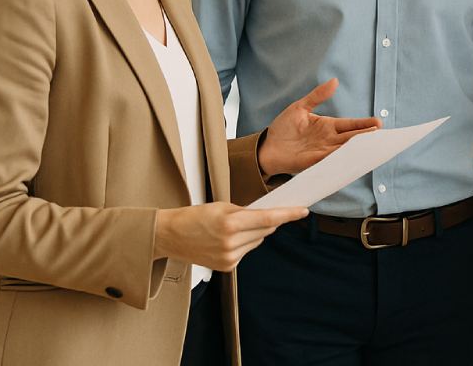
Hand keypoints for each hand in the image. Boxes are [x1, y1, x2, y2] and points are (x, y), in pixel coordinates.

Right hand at [153, 203, 306, 271]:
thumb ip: (248, 212)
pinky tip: (227, 240)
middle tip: (261, 212)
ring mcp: (228, 256)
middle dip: (268, 220)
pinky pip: (247, 250)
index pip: (268, 218)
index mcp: (230, 222)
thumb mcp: (223, 206)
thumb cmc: (195, 216)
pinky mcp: (227, 266)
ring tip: (232, 227)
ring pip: (258, 240)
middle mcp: (230, 242)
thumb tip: (271, 217)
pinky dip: (244, 243)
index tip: (303, 211)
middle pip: (265, 229)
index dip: (288, 214)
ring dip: (254, 232)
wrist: (170, 236)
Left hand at [258, 78, 381, 175]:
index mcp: (328, 125)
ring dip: (358, 147)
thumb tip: (335, 81)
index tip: (378, 122)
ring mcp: (324, 151)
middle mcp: (329, 139)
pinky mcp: (316, 162)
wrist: (267, 147)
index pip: (350, 124)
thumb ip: (318, 96)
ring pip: (345, 148)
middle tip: (381, 133)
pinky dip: (343, 158)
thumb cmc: (283, 127)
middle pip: (352, 137)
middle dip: (367, 135)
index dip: (364, 124)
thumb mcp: (300, 107)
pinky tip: (353, 156)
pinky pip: (332, 159)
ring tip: (372, 144)